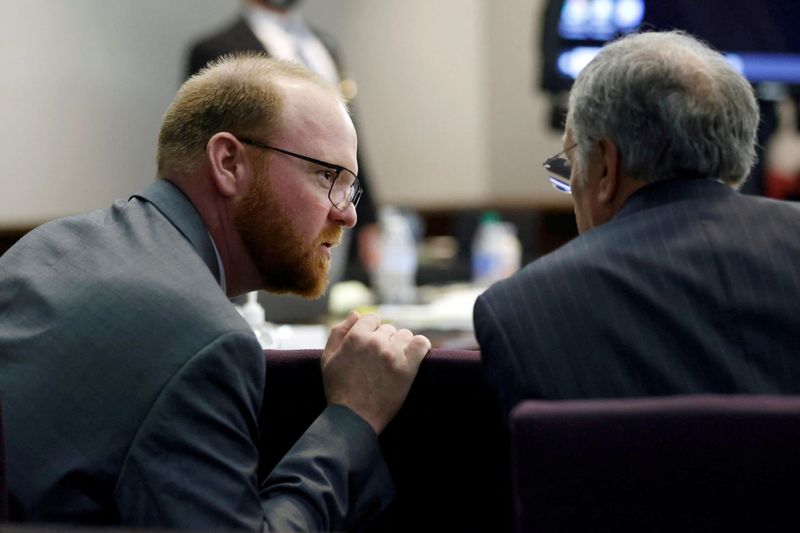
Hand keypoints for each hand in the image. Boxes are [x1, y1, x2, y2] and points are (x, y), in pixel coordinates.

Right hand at [321, 311, 430, 433]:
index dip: (372, 331)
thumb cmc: (339, 390)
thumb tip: (356, 313)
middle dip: (385, 341)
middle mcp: (374, 342)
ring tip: (394, 362)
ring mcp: (392, 354)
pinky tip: (416, 355)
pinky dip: (421, 346)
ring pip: (405, 335)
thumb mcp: (328, 359)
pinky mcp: (407, 368)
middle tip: (380, 361)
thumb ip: (339, 332)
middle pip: (388, 329)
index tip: (371, 346)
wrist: (354, 418)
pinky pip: (421, 344)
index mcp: (355, 337)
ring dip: (401, 345)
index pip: (372, 318)